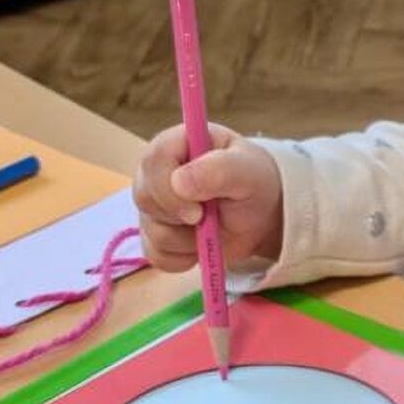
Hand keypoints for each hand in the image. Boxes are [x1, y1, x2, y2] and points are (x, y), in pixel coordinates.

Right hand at [132, 124, 284, 272]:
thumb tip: (178, 182)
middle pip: (144, 197)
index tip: (198, 210)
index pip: (153, 160)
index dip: (168, 189)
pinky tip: (201, 246)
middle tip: (206, 219)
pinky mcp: (155, 234)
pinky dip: (182, 259)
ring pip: (151, 231)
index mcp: (178, 144)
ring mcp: (153, 204)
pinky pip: (156, 255)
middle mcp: (157, 172)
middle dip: (179, 217)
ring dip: (187, 240)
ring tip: (212, 228)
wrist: (259, 216)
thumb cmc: (253, 183)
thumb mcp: (247, 172)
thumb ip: (218, 170)